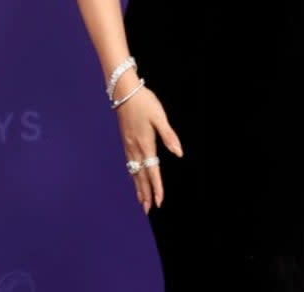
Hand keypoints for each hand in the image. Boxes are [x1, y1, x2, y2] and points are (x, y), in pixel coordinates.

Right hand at [115, 82, 182, 214]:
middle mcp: (135, 149)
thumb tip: (179, 153)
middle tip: (148, 210)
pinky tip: (135, 179)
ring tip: (141, 200)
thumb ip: (169, 136)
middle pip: (141, 176)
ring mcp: (129, 146)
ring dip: (138, 187)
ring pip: (134, 172)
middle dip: (146, 193)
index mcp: (145, 144)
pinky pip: (130, 165)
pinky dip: (133, 176)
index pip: (152, 171)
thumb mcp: (160, 117)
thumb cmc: (145, 103)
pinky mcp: (126, 142)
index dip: (156, 187)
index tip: (159, 201)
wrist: (124, 93)